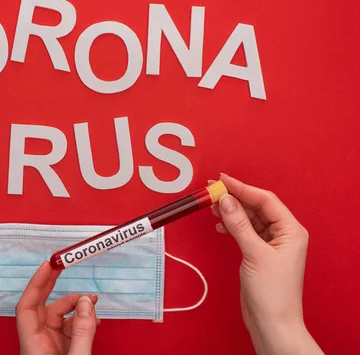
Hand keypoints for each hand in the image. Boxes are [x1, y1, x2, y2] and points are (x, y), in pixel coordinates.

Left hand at [16, 261, 99, 354]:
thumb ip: (82, 332)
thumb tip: (86, 303)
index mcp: (32, 344)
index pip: (26, 306)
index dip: (36, 283)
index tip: (48, 265)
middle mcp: (38, 341)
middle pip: (41, 305)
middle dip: (51, 284)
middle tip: (61, 265)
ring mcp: (50, 345)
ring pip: (60, 316)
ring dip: (77, 306)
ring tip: (94, 301)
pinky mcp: (62, 349)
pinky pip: (70, 327)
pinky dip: (83, 320)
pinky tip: (94, 319)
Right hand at [212, 174, 322, 354]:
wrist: (272, 322)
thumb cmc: (272, 292)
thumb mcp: (254, 253)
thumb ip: (239, 225)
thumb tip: (226, 200)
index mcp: (290, 230)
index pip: (265, 200)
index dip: (242, 188)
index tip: (221, 180)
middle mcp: (283, 234)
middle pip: (256, 207)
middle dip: (234, 198)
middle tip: (212, 191)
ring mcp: (271, 244)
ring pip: (249, 218)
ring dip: (231, 212)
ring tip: (213, 208)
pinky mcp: (259, 253)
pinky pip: (245, 231)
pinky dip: (232, 226)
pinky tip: (220, 225)